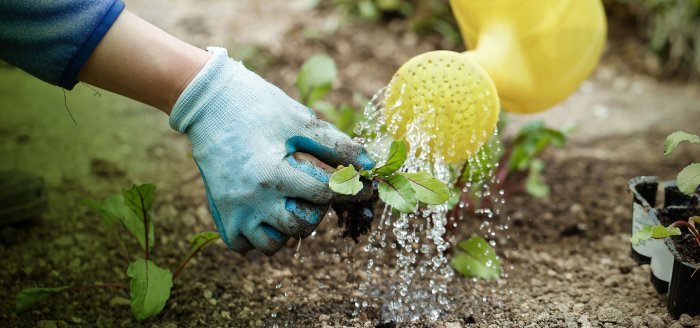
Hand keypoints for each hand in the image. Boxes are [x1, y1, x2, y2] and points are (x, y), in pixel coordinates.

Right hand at [170, 47, 373, 254]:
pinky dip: (261, 236)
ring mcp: (233, 210)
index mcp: (273, 173)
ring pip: (273, 244)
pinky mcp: (220, 214)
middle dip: (318, 211)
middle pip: (302, 226)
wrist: (207, 102)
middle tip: (317, 192)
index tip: (364, 188)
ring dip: (290, 229)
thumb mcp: (299, 121)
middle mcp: (251, 198)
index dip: (351, 190)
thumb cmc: (258, 106)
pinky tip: (269, 214)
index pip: (325, 194)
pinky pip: (246, 245)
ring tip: (291, 204)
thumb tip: (369, 166)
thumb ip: (336, 146)